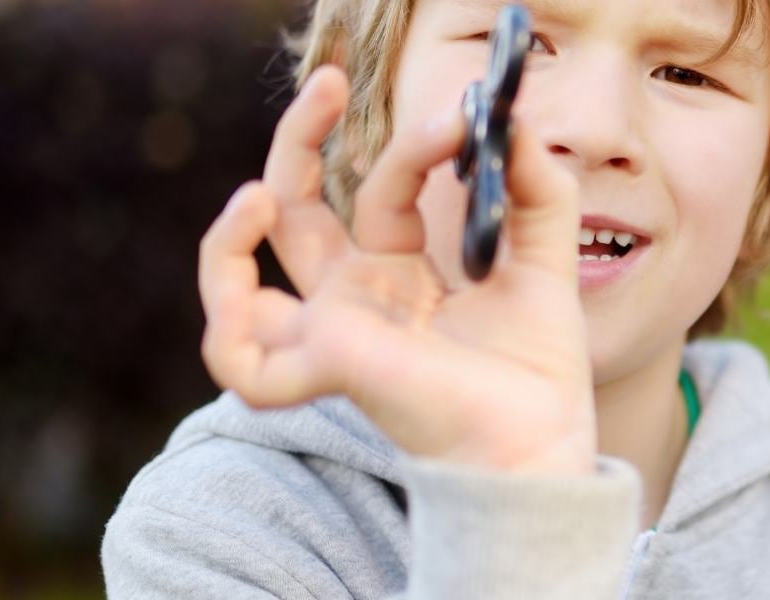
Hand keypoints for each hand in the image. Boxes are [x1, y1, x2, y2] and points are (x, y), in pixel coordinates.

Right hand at [198, 66, 594, 473]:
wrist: (540, 442)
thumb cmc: (537, 371)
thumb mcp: (544, 260)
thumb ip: (536, 191)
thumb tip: (516, 124)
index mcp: (402, 274)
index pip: (382, 188)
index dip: (412, 147)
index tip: (461, 121)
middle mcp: (357, 301)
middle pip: (294, 211)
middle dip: (299, 140)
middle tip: (330, 83)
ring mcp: (332, 334)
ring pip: (235, 284)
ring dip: (230, 234)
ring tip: (259, 193)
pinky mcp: (325, 366)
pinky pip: (238, 361)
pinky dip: (225, 322)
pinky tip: (252, 287)